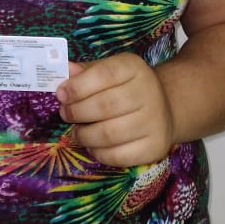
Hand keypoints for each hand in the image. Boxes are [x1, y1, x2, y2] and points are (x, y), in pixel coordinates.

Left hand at [55, 53, 174, 167]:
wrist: (164, 107)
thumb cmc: (126, 86)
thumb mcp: (108, 70)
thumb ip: (86, 72)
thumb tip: (65, 70)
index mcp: (134, 68)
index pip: (104, 74)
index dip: (78, 86)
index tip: (60, 95)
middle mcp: (149, 92)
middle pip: (105, 105)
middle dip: (77, 112)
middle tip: (65, 114)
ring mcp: (155, 121)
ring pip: (109, 134)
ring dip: (85, 136)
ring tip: (77, 132)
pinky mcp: (155, 146)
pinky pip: (119, 156)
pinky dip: (99, 153)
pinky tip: (93, 145)